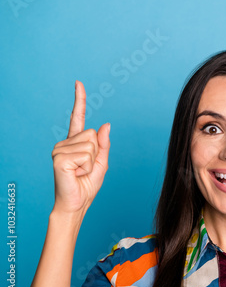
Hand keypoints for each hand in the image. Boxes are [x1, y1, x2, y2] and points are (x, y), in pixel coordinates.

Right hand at [51, 81, 110, 213]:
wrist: (76, 203)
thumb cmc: (87, 184)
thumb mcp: (101, 162)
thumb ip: (104, 144)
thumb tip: (106, 124)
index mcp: (75, 142)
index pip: (77, 117)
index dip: (79, 99)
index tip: (79, 82)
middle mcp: (65, 143)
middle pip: (93, 134)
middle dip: (96, 153)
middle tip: (85, 168)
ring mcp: (60, 149)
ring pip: (91, 144)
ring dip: (91, 162)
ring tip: (80, 172)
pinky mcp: (59, 158)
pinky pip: (86, 155)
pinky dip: (86, 167)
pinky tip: (75, 174)